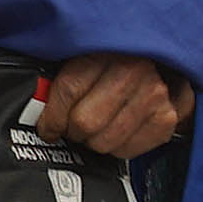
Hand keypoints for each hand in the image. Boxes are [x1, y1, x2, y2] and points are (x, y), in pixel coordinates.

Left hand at [40, 54, 192, 159]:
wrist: (160, 59)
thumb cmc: (116, 58)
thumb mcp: (87, 52)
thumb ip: (61, 73)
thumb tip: (37, 100)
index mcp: (106, 50)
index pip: (68, 91)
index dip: (51, 116)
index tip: (47, 126)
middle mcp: (133, 71)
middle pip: (84, 123)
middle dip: (72, 130)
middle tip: (73, 125)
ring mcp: (153, 96)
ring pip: (103, 142)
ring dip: (93, 141)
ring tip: (96, 127)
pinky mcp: (165, 118)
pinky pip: (126, 152)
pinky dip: (116, 147)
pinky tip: (116, 131)